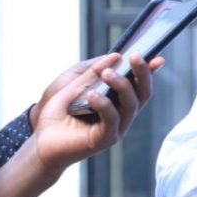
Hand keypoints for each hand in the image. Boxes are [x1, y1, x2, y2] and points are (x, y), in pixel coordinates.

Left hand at [29, 52, 160, 175]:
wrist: (39, 139)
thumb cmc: (58, 111)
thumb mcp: (74, 83)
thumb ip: (94, 71)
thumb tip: (116, 56)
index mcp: (118, 100)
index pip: (139, 84)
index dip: (150, 71)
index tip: (158, 58)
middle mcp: (122, 114)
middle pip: (142, 93)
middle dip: (142, 73)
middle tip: (135, 56)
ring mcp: (115, 128)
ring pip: (131, 105)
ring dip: (122, 85)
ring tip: (107, 73)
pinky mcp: (104, 140)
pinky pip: (112, 120)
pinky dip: (104, 105)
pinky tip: (92, 95)